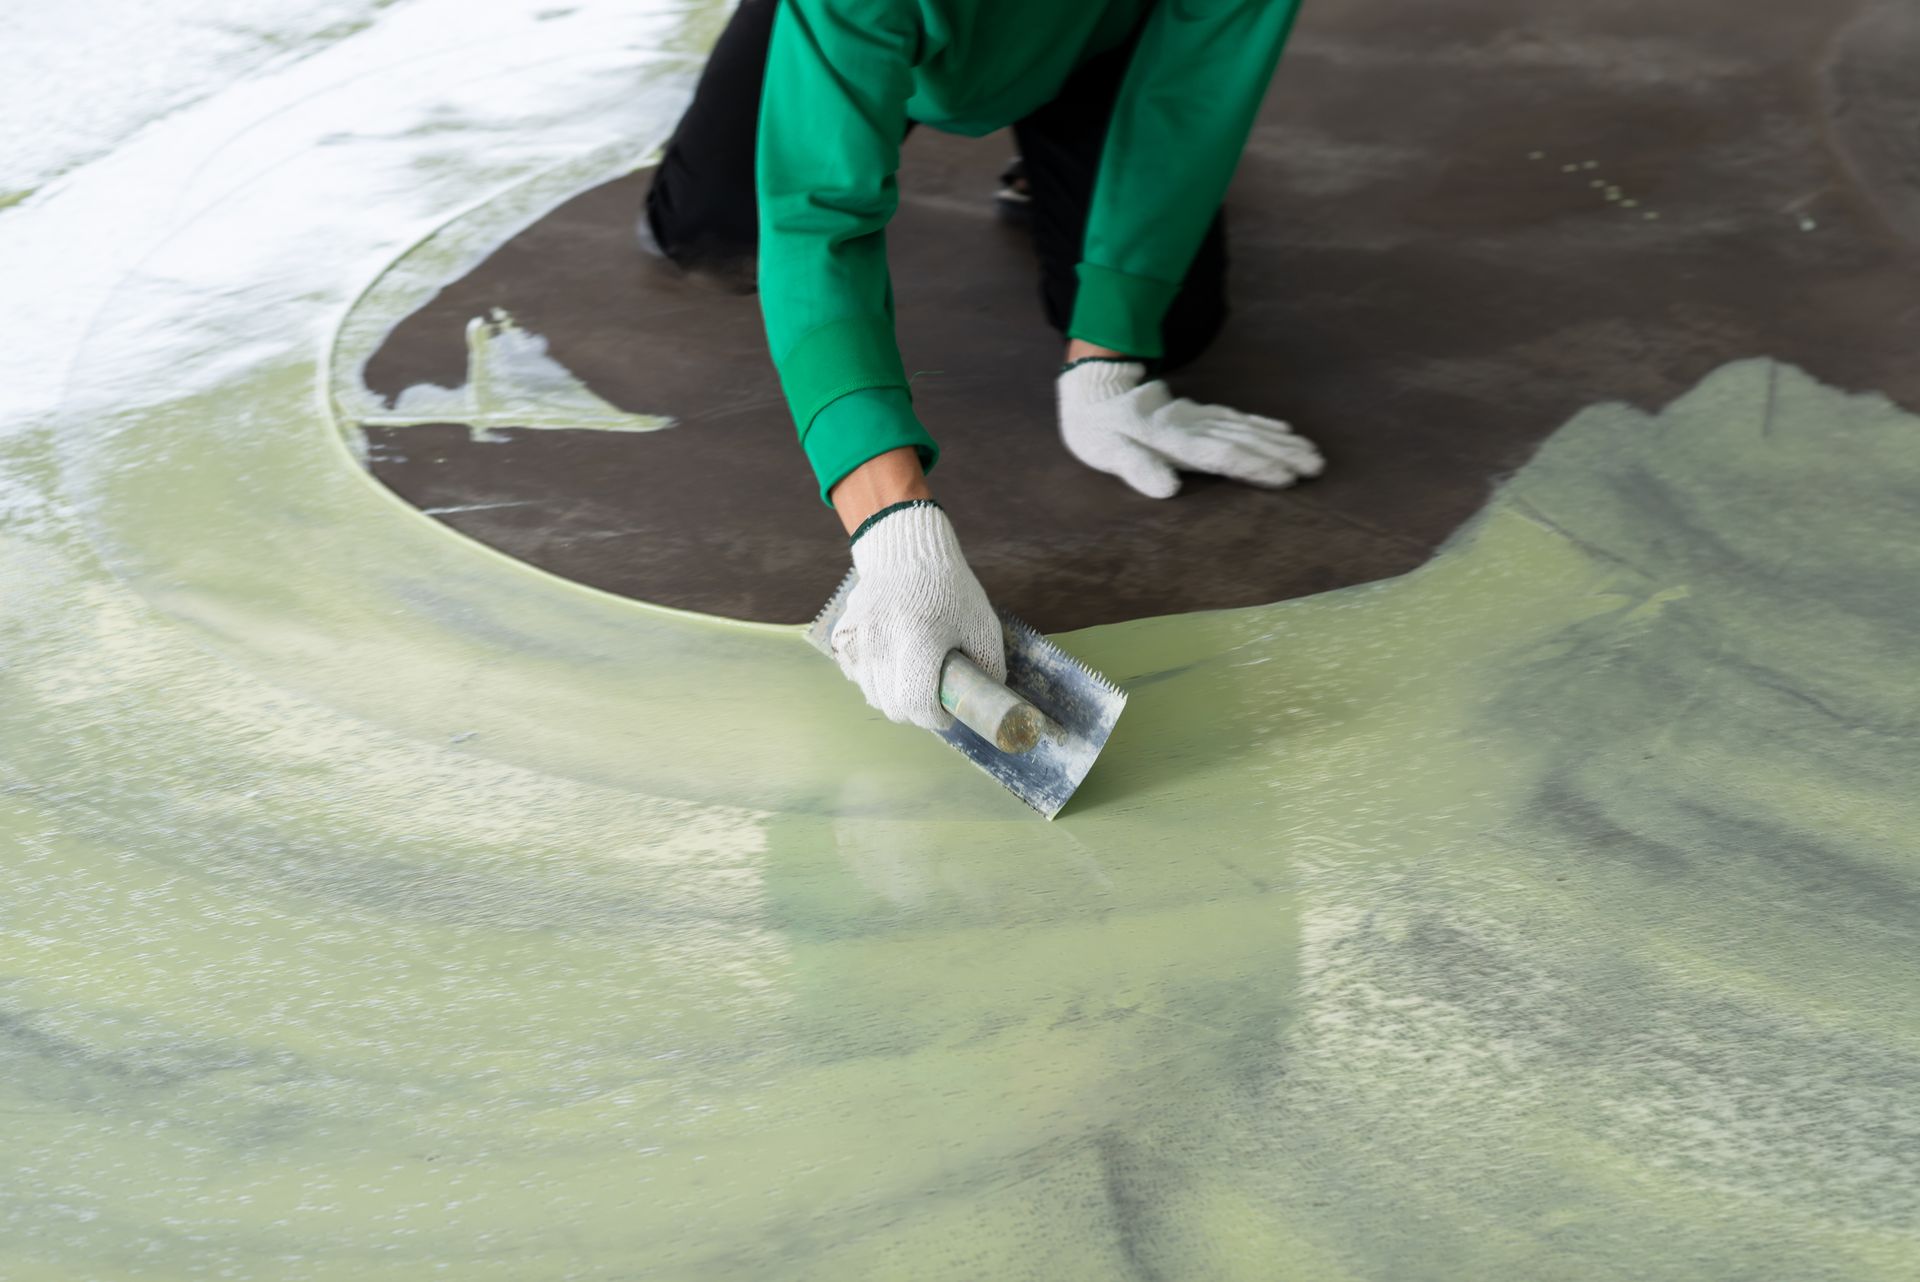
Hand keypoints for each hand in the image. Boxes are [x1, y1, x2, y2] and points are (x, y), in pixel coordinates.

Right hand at [829, 501, 1005, 729]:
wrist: (906, 552)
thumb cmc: (950, 589)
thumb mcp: (982, 624)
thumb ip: (987, 667)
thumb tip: (982, 703)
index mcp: (920, 637)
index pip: (916, 702)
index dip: (935, 718)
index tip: (946, 712)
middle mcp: (882, 641)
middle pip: (893, 707)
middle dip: (916, 712)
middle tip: (932, 697)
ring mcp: (858, 640)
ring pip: (874, 696)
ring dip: (895, 697)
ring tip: (912, 676)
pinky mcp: (843, 638)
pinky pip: (857, 678)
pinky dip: (875, 679)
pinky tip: (892, 661)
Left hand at [1056, 359, 1323, 498]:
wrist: (1093, 386)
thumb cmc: (1096, 427)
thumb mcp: (1106, 450)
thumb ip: (1136, 467)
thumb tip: (1168, 489)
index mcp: (1175, 440)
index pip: (1223, 454)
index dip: (1254, 466)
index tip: (1287, 478)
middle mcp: (1194, 427)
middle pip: (1245, 441)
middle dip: (1283, 455)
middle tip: (1318, 467)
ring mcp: (1198, 417)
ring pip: (1248, 428)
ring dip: (1281, 441)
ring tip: (1313, 453)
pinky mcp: (1197, 414)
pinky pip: (1238, 418)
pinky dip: (1263, 424)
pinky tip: (1283, 430)